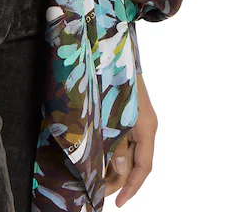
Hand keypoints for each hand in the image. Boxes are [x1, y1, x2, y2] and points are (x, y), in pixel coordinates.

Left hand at [105, 72, 155, 205]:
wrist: (112, 47)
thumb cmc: (113, 78)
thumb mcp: (114, 113)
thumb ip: (116, 141)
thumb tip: (119, 168)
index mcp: (146, 127)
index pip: (143, 167)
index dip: (131, 187)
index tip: (118, 202)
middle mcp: (144, 126)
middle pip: (134, 162)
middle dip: (118, 179)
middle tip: (99, 193)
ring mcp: (136, 119)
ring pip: (127, 151)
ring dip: (113, 166)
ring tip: (96, 180)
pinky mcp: (126, 112)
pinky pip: (122, 138)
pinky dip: (112, 150)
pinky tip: (98, 157)